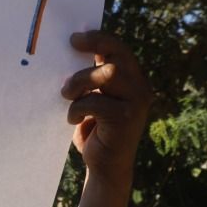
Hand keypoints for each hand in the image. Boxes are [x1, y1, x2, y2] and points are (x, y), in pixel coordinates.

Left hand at [61, 31, 152, 182]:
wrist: (104, 167)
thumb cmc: (94, 131)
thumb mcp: (93, 99)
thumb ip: (91, 79)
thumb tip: (68, 52)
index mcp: (132, 79)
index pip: (119, 48)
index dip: (98, 39)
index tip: (74, 39)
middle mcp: (140, 87)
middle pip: (115, 59)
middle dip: (86, 63)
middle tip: (67, 76)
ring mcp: (136, 102)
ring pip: (106, 75)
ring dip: (79, 83)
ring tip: (66, 96)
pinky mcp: (126, 118)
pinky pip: (96, 102)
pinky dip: (78, 108)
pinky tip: (72, 120)